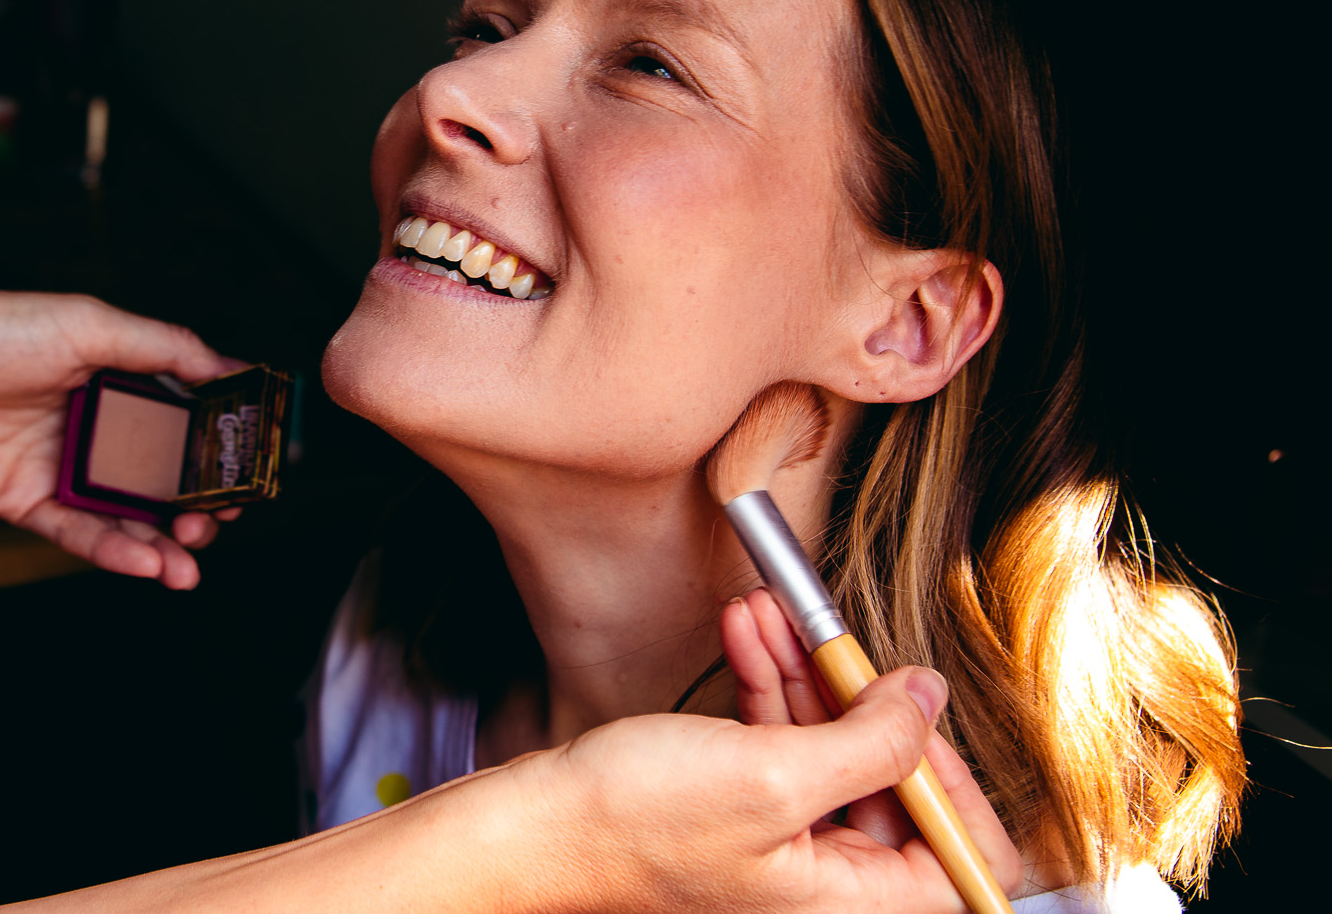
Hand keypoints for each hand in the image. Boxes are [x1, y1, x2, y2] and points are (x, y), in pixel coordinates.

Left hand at [0, 203, 236, 588]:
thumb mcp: (92, 326)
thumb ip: (164, 348)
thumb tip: (229, 366)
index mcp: (112, 385)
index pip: (177, 429)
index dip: (210, 458)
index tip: (241, 478)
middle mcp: (89, 431)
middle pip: (154, 483)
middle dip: (191, 511)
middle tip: (215, 526)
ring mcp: (57, 469)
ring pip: (120, 518)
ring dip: (158, 545)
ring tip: (188, 564)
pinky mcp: (21, 501)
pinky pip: (74, 533)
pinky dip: (111, 551)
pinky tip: (144, 562)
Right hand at [491, 663, 1023, 911]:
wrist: (535, 827)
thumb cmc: (636, 824)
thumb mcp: (775, 775)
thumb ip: (873, 742)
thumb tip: (930, 702)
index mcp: (849, 905)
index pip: (962, 860)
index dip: (953, 783)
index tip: (918, 714)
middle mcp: (824, 886)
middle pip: (896, 792)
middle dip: (866, 703)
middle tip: (841, 641)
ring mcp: (781, 848)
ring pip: (832, 753)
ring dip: (809, 676)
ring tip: (780, 613)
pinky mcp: (738, 812)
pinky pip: (780, 745)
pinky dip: (769, 687)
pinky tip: (749, 633)